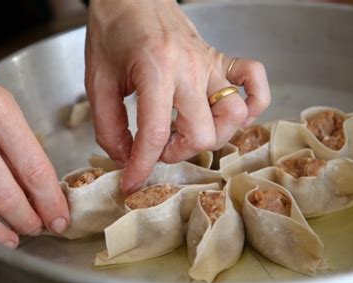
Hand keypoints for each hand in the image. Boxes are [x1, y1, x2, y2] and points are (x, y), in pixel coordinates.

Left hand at [85, 0, 269, 193]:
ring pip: (235, 115)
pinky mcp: (219, 57)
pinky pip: (255, 81)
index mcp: (155, 70)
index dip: (141, 166)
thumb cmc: (112, 31)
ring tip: (187, 132)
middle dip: (177, 152)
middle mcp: (189, 67)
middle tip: (157, 148)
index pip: (155, 133)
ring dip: (214, 135)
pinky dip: (252, 102)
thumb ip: (107, 126)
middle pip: (203, 133)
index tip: (131, 181)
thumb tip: (125, 156)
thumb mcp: (97, 81)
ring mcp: (209, 62)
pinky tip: (226, 112)